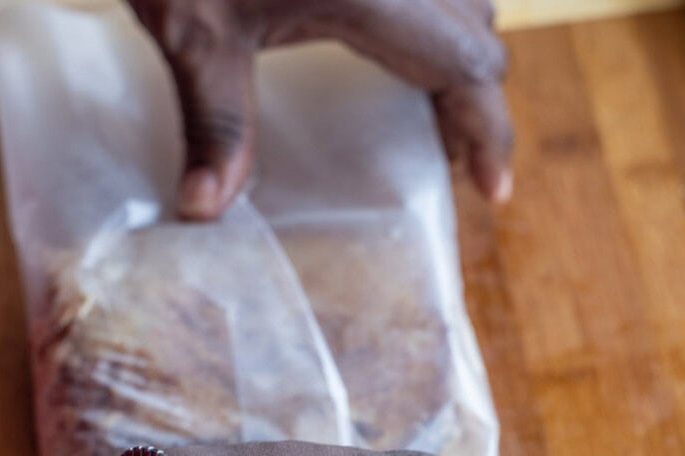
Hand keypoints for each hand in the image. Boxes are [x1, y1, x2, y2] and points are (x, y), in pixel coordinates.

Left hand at [126, 0, 513, 219]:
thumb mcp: (191, 27)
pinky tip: (399, 39)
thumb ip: (214, 120)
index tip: (493, 188)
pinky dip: (435, 16)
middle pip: (477, 31)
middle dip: (473, 99)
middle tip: (448, 154)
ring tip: (428, 103)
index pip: (466, 65)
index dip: (490, 131)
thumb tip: (204, 207)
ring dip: (457, 51)